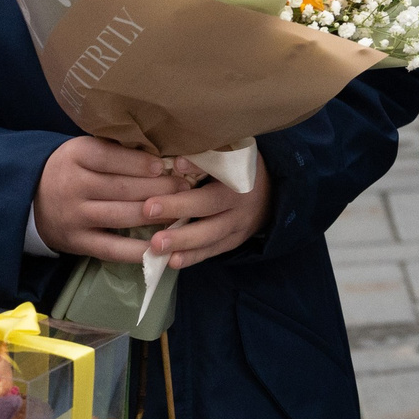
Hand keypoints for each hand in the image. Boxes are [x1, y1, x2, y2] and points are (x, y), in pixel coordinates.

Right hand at [33, 139, 185, 262]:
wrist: (29, 197)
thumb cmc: (74, 168)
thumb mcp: (86, 149)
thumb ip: (118, 149)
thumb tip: (167, 153)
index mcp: (76, 155)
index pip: (111, 157)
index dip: (141, 163)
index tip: (166, 166)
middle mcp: (72, 186)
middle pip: (123, 188)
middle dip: (160, 188)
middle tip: (187, 188)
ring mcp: (74, 216)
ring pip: (122, 216)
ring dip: (157, 215)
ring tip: (183, 211)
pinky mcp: (77, 242)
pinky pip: (112, 248)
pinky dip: (138, 250)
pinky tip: (162, 246)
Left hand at [145, 158, 275, 268]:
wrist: (269, 197)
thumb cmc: (238, 170)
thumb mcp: (230, 157)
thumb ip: (205, 158)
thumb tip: (176, 163)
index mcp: (240, 174)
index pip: (220, 168)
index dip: (198, 165)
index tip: (175, 164)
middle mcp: (241, 200)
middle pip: (211, 204)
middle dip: (180, 207)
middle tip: (149, 209)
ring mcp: (239, 224)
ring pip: (211, 234)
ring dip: (183, 240)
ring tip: (156, 245)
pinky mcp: (233, 242)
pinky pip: (212, 251)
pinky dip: (192, 257)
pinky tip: (171, 261)